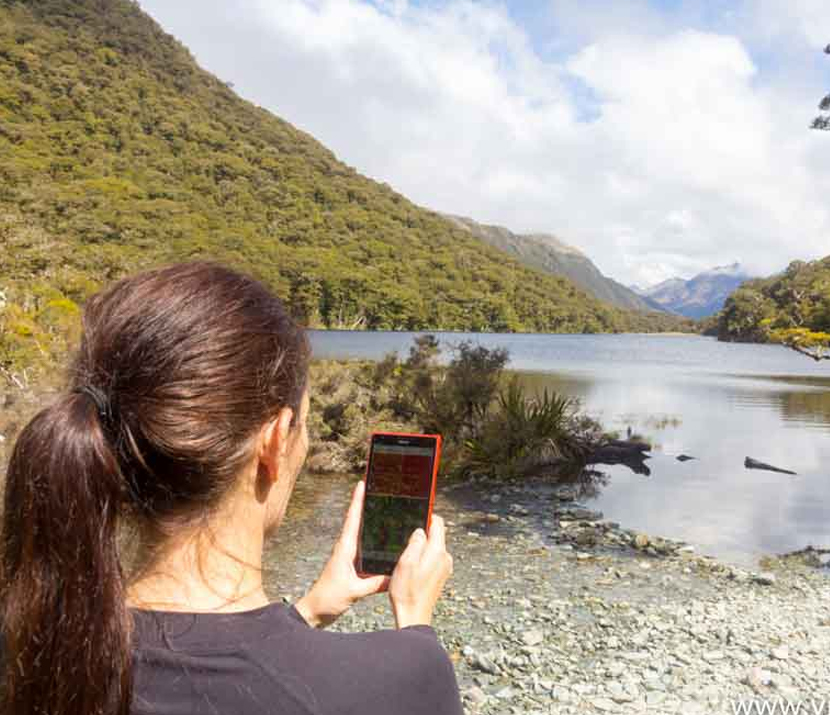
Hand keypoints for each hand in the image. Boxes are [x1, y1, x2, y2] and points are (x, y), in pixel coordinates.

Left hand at [295, 480, 388, 627]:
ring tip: (383, 506)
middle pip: (357, 520)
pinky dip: (372, 539)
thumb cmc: (329, 599)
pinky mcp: (351, 565)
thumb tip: (396, 575)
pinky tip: (383, 539)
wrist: (315, 612)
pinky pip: (364, 547)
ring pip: (360, 533)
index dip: (357, 501)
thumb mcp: (354, 591)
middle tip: (377, 488)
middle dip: (365, 503)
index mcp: (345, 549)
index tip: (362, 483)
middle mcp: (346, 548)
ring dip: (369, 519)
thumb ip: (376, 584)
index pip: (352, 519)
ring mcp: (348, 556)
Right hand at [388, 514, 452, 628]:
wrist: (413, 616)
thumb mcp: (406, 562)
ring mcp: (445, 567)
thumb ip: (416, 542)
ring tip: (406, 557)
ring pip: (433, 547)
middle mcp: (445, 557)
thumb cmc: (407, 591)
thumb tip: (421, 531)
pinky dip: (423, 558)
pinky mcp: (441, 576)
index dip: (426, 516)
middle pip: (436, 535)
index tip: (415, 514)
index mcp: (438, 551)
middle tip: (405, 540)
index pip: (437, 523)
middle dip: (422, 533)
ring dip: (422, 548)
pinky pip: (433, 559)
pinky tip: (411, 568)